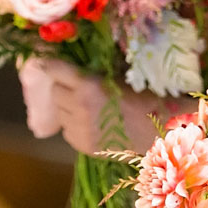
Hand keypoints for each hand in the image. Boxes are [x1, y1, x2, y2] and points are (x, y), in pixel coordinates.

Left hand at [19, 57, 168, 153]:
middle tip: (79, 89)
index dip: (51, 66)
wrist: (159, 132)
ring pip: (60, 113)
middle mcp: (79, 106)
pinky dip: (74, 126)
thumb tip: (74, 61)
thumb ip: (94, 72)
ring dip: (68, 108)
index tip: (49, 64)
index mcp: (89, 85)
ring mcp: (80, 128)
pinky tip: (92, 124)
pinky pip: (67, 131)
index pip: (55, 70)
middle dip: (63, 88)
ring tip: (89, 108)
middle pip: (55, 92)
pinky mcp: (83, 146)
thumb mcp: (120, 77)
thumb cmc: (144, 99)